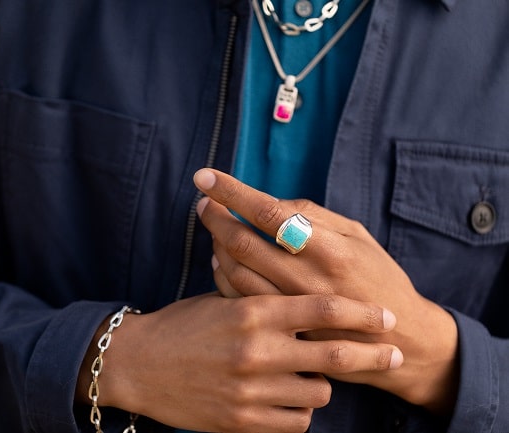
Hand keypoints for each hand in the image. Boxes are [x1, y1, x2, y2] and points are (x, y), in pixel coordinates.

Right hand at [76, 293, 401, 432]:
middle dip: (374, 354)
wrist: (138, 364)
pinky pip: (296, 422)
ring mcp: (251, 389)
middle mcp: (257, 350)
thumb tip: (306, 300)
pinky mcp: (242, 421)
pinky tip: (287, 399)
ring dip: (322, 383)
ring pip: (319, 392)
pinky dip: (299, 410)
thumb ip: (263, 301)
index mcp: (252, 312)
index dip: (362, 312)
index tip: (386, 315)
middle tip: (395, 355)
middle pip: (335, 354)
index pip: (322, 308)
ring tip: (308, 375)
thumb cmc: (181, 326)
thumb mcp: (221, 301)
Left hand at [193, 168, 458, 414]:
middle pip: (243, 242)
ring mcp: (292, 308)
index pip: (269, 212)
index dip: (233, 192)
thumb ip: (314, 216)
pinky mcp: (284, 329)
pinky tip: (223, 259)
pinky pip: (240, 298)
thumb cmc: (379, 278)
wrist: (401, 340)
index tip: (206, 176)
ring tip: (214, 227)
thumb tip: (268, 202)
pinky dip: (224, 275)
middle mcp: (307, 279)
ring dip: (217, 244)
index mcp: (330, 249)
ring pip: (236, 271)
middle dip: (216, 216)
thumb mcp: (358, 237)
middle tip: (204, 202)